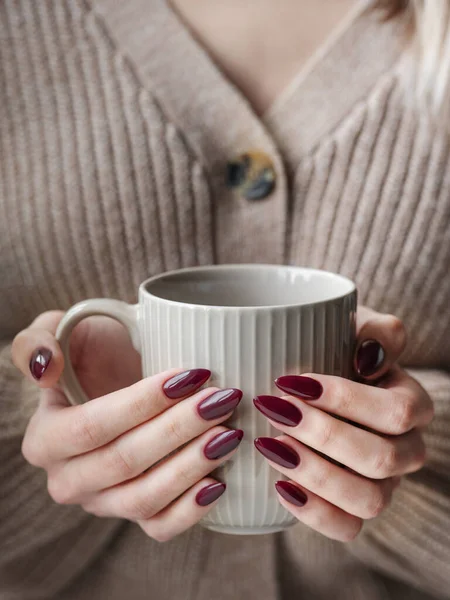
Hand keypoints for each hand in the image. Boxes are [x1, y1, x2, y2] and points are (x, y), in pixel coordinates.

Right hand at [12, 312, 242, 541]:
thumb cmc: (95, 352)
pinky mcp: (134, 514)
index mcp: (44, 438)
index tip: (190, 376)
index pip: (92, 427)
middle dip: (178, 430)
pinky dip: (190, 510)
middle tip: (222, 399)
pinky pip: (159, 527)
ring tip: (230, 433)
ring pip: (144, 498)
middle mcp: (67, 480)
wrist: (118, 378)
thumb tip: (47, 367)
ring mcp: (102, 502)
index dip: (142, 404)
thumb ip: (38, 341)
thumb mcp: (60, 331)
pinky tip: (220, 481)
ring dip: (191, 466)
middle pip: (124, 462)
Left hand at [253, 307, 434, 541]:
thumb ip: (377, 331)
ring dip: (315, 474)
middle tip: (273, 410)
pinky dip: (313, 512)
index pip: (397, 413)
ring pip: (369, 501)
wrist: (313, 380)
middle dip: (322, 435)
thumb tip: (370, 358)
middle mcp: (406, 450)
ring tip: (269, 444)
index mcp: (412, 404)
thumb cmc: (335, 346)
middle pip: (381, 460)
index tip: (291, 381)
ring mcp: (383, 484)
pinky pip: (347, 529)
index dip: (346, 400)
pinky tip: (279, 483)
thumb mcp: (354, 325)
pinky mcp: (353, 508)